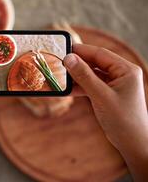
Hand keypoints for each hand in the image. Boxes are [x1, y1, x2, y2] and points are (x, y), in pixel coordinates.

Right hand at [63, 44, 147, 180]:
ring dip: (77, 76)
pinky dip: (80, 87)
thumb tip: (69, 59)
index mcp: (126, 69)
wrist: (132, 142)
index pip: (100, 54)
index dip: (81, 51)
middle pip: (95, 63)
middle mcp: (121, 74)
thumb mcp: (101, 95)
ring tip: (61, 76)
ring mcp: (114, 84)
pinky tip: (68, 89)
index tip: (64, 50)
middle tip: (59, 63)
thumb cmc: (123, 119)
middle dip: (77, 64)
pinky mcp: (108, 93)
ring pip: (91, 74)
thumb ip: (84, 76)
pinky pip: (91, 85)